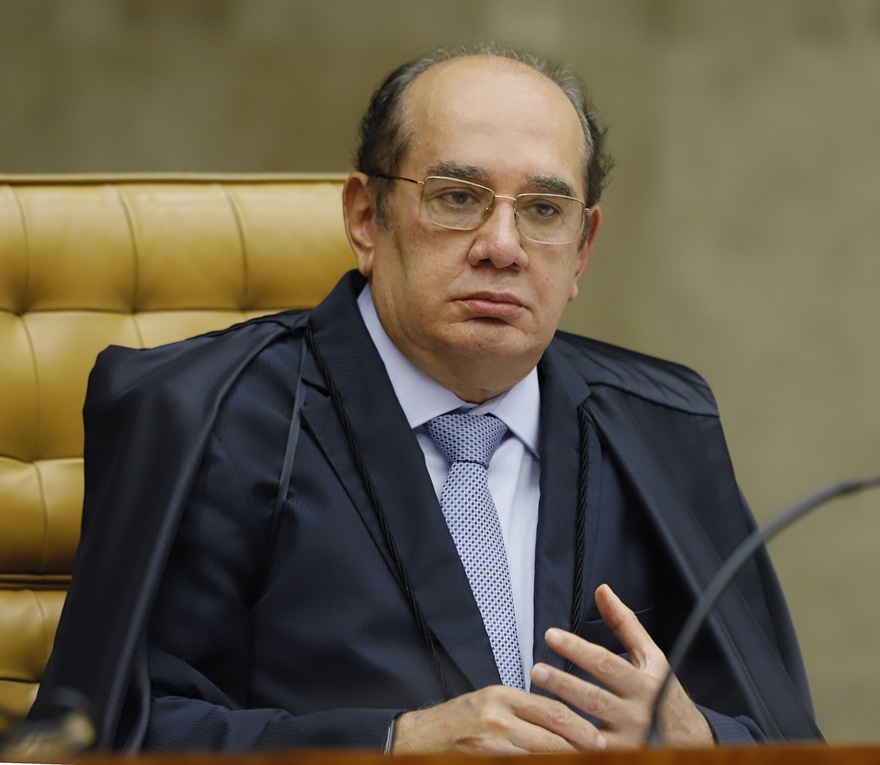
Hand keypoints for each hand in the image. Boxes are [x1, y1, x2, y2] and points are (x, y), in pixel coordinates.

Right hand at [390, 685, 607, 754]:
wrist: (418, 739)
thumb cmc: (455, 721)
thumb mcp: (489, 703)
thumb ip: (521, 709)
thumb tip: (559, 720)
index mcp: (501, 697)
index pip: (551, 711)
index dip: (579, 726)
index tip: (599, 738)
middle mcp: (497, 719)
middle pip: (551, 737)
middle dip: (579, 749)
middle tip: (602, 755)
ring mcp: (491, 744)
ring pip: (540, 755)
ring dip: (563, 759)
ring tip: (581, 761)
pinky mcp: (484, 760)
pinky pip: (521, 764)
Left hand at [530, 583, 712, 747]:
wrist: (690, 742)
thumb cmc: (665, 696)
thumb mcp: (651, 658)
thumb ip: (625, 624)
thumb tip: (603, 591)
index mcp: (643, 684)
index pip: (606, 664)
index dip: (577, 649)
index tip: (552, 635)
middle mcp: (637, 715)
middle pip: (595, 699)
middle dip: (563, 683)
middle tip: (536, 669)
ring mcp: (628, 742)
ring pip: (589, 731)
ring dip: (560, 717)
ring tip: (534, 702)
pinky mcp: (620, 759)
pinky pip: (589, 752)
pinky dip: (568, 744)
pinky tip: (546, 735)